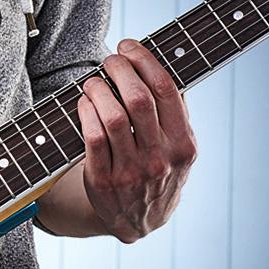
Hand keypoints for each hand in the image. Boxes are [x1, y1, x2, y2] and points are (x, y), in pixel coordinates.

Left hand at [76, 39, 197, 242]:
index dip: (145, 61)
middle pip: (138, 99)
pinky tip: (84, 103)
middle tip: (110, 60)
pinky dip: (86, 113)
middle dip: (120, 70)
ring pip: (113, 118)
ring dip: (99, 90)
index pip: (166, 90)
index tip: (130, 46)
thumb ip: (175, 114)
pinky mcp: (103, 181)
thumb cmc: (158, 172)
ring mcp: (131, 172)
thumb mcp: (179, 148)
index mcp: (183, 145)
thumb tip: (161, 65)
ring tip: (94, 81)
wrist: (140, 221)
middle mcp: (160, 158)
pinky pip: (92, 139)